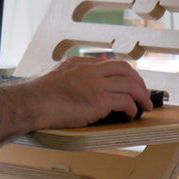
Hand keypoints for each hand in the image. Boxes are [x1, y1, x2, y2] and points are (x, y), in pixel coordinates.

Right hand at [20, 56, 152, 129]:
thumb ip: (71, 77)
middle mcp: (90, 70)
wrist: (32, 103)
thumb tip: (82, 88)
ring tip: (145, 106)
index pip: (110, 63)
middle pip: (125, 69)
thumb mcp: (56, 77)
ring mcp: (96, 84)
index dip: (125, 73)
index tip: (130, 83)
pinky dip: (132, 108)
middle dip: (139, 82)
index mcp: (80, 63)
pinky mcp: (99, 99)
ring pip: (130, 84)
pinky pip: (125, 101)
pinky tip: (131, 115)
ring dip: (142, 96)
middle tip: (144, 94)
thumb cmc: (39, 97)